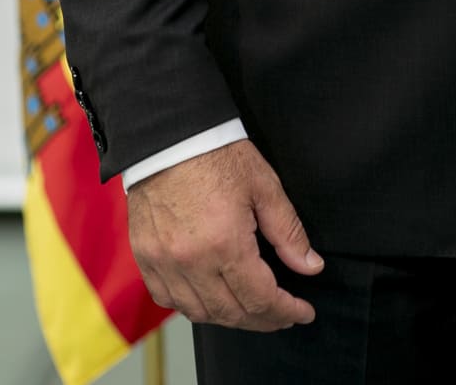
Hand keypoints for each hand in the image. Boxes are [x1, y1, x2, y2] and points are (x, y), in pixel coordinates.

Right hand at [127, 138, 323, 330]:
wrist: (168, 135)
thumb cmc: (216, 154)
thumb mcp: (264, 185)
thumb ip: (288, 232)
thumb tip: (310, 266)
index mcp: (225, 243)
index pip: (260, 298)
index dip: (286, 311)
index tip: (303, 312)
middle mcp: (191, 262)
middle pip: (231, 313)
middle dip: (263, 319)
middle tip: (282, 314)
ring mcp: (164, 263)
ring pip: (199, 313)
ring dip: (229, 317)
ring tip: (251, 308)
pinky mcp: (145, 258)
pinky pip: (168, 299)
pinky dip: (192, 306)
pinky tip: (210, 297)